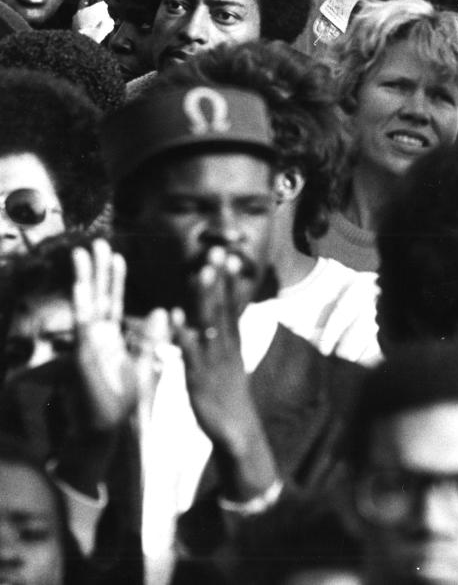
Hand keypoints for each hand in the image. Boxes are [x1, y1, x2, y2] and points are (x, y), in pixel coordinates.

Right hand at [72, 239, 137, 432]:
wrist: (110, 430)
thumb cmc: (122, 401)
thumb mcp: (145, 363)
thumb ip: (151, 337)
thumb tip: (163, 311)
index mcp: (112, 338)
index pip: (114, 301)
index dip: (115, 279)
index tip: (117, 254)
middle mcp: (98, 337)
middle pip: (98, 295)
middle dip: (96, 269)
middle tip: (95, 241)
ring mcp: (89, 344)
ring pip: (86, 304)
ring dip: (84, 278)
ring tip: (82, 252)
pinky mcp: (84, 356)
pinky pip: (82, 327)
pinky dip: (80, 306)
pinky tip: (80, 286)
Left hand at [171, 248, 277, 501]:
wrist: (236, 430)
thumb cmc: (229, 392)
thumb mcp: (232, 360)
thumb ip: (225, 337)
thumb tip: (222, 318)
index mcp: (233, 341)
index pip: (234, 304)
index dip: (231, 281)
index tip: (229, 256)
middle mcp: (226, 345)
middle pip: (223, 305)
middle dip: (219, 278)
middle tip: (218, 250)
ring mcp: (213, 359)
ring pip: (210, 322)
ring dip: (205, 296)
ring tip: (201, 271)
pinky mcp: (198, 377)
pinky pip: (189, 351)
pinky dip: (183, 331)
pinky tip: (175, 315)